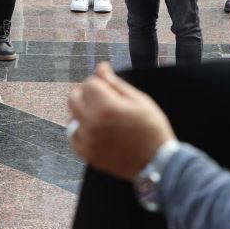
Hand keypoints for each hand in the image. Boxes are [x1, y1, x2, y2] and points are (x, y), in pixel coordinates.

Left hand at [68, 62, 176, 179]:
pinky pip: (74, 137)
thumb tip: (101, 66)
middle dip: (87, 94)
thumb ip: (115, 83)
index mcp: (105, 107)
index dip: (100, 83)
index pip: (88, 83)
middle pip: (74, 98)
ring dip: (83, 113)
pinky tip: (97, 131)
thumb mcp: (138, 99)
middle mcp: (92, 123)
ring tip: (103, 118)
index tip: (111, 89)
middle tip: (104, 100)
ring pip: (72, 117)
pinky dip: (81, 131)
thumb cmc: (151, 127)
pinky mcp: (88, 155)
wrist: (157, 162)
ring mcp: (88, 141)